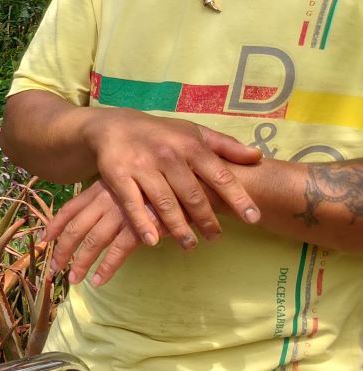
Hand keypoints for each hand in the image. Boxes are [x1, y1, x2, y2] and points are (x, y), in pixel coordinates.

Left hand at [46, 180, 158, 285]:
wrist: (196, 183)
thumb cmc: (166, 185)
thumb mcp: (134, 186)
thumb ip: (116, 198)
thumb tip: (101, 216)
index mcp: (104, 188)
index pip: (71, 208)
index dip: (55, 225)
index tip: (44, 239)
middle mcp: (108, 199)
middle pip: (76, 227)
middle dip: (62, 250)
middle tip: (53, 269)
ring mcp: (123, 212)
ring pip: (93, 241)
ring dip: (80, 262)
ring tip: (73, 280)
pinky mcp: (140, 227)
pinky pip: (117, 251)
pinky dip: (106, 268)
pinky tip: (98, 280)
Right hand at [83, 109, 260, 247]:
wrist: (114, 126)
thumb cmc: (161, 133)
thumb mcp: (193, 132)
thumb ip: (225, 146)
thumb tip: (257, 156)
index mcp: (190, 145)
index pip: (219, 175)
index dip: (238, 197)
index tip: (253, 218)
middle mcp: (168, 155)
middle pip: (192, 194)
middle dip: (207, 219)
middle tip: (216, 237)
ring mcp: (142, 166)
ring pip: (164, 202)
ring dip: (179, 227)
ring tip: (190, 244)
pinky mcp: (118, 176)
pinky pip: (132, 204)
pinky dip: (143, 223)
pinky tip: (153, 240)